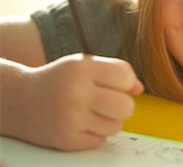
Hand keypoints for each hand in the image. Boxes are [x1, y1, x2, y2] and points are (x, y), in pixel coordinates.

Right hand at [2, 54, 142, 150]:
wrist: (20, 100)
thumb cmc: (60, 80)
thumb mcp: (85, 65)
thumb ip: (115, 72)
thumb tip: (139, 89)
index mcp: (81, 68)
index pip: (125, 76)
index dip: (126, 82)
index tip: (117, 84)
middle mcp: (76, 93)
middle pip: (126, 106)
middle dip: (123, 105)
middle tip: (109, 102)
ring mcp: (70, 118)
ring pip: (116, 126)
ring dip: (109, 121)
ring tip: (92, 111)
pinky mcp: (66, 140)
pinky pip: (100, 140)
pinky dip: (95, 134)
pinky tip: (81, 123)